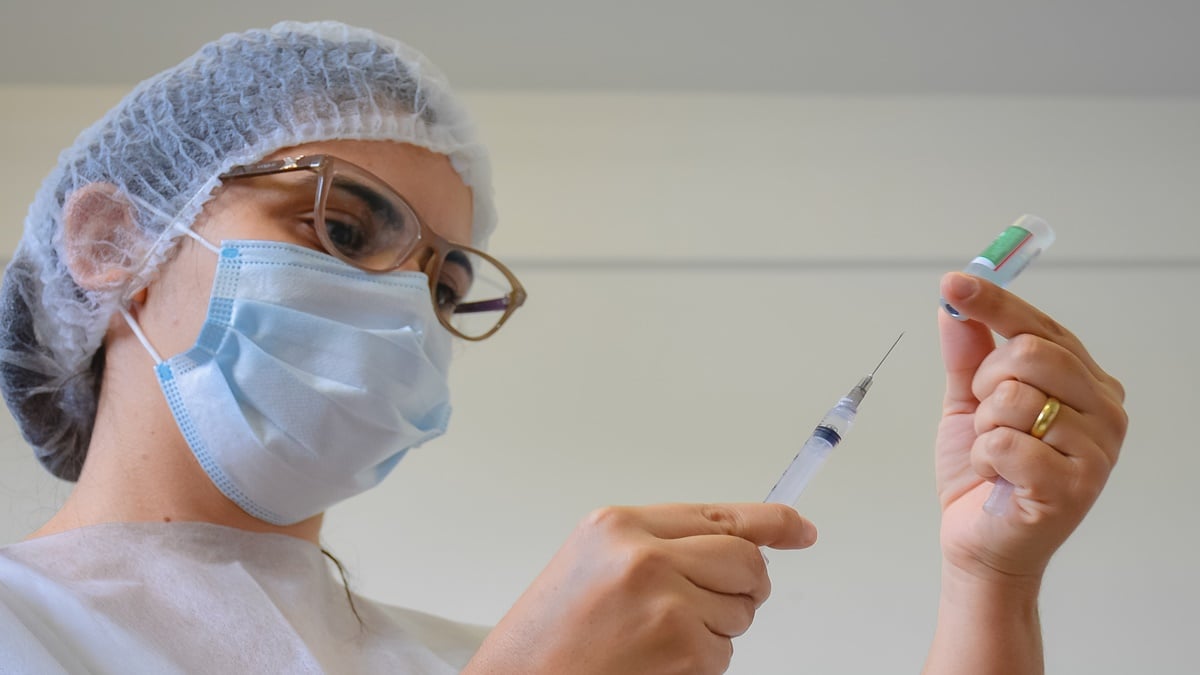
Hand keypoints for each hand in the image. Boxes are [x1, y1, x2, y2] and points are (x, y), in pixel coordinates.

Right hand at [464, 502, 815, 674]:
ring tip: (653, 641)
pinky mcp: (681, 647)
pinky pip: (724, 653)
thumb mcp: (594, 565)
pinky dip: (701, 665)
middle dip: (745, 587)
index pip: (717, 514)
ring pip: (740, 610)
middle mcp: (644, 554)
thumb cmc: (548, 637)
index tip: (799, 528)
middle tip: (713, 608)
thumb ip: (657, 546)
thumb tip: (734, 548)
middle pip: (744, 559)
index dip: (770, 521)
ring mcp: (666, 600)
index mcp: (617, 525)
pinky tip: (655, 663)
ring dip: (714, 632)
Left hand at [935, 272, 1127, 582]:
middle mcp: (1105, 409)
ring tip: (996, 454)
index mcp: (1086, 382)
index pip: (1041, 326)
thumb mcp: (968, 404)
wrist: (978, 543)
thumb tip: (954, 304)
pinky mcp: (1075, 486)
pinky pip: (1006, 442)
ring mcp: (1097, 449)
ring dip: (985, 426)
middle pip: (1030, 352)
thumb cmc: (983, 475)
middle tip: (985, 416)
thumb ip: (966, 355)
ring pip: (1014, 397)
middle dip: (986, 381)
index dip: (994, 301)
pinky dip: (986, 458)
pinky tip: (999, 478)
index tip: (953, 283)